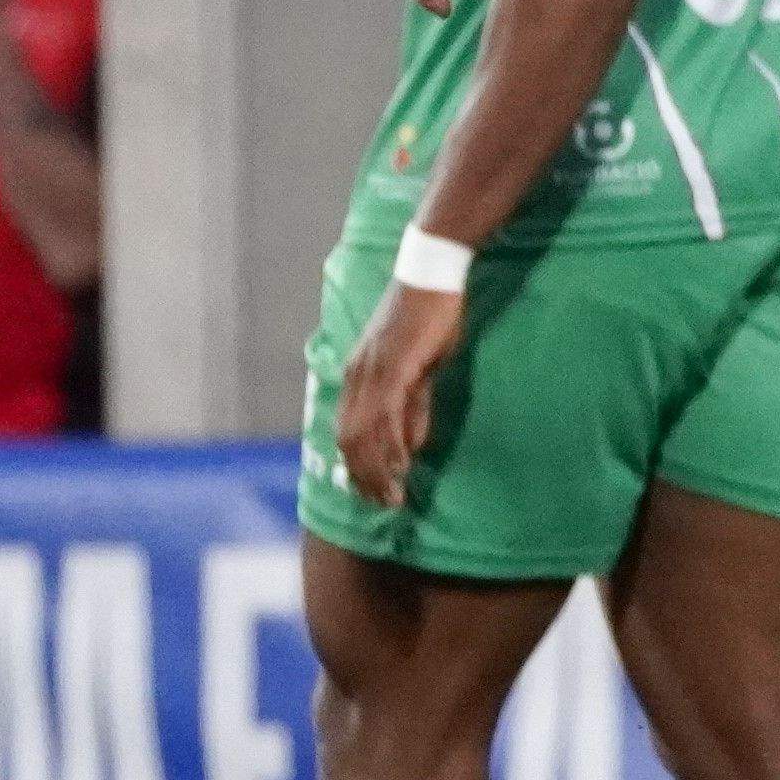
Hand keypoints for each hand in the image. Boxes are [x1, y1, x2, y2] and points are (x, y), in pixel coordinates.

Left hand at [330, 271, 463, 508]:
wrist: (431, 275)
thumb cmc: (429, 317)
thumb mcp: (420, 368)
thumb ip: (414, 405)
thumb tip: (412, 443)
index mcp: (357, 375)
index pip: (347, 433)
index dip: (358, 468)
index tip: (373, 494)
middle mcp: (356, 375)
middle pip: (349, 440)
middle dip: (365, 478)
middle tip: (384, 504)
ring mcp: (371, 371)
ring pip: (364, 433)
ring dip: (378, 470)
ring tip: (394, 495)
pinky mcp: (393, 365)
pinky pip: (386, 414)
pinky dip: (392, 444)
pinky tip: (404, 464)